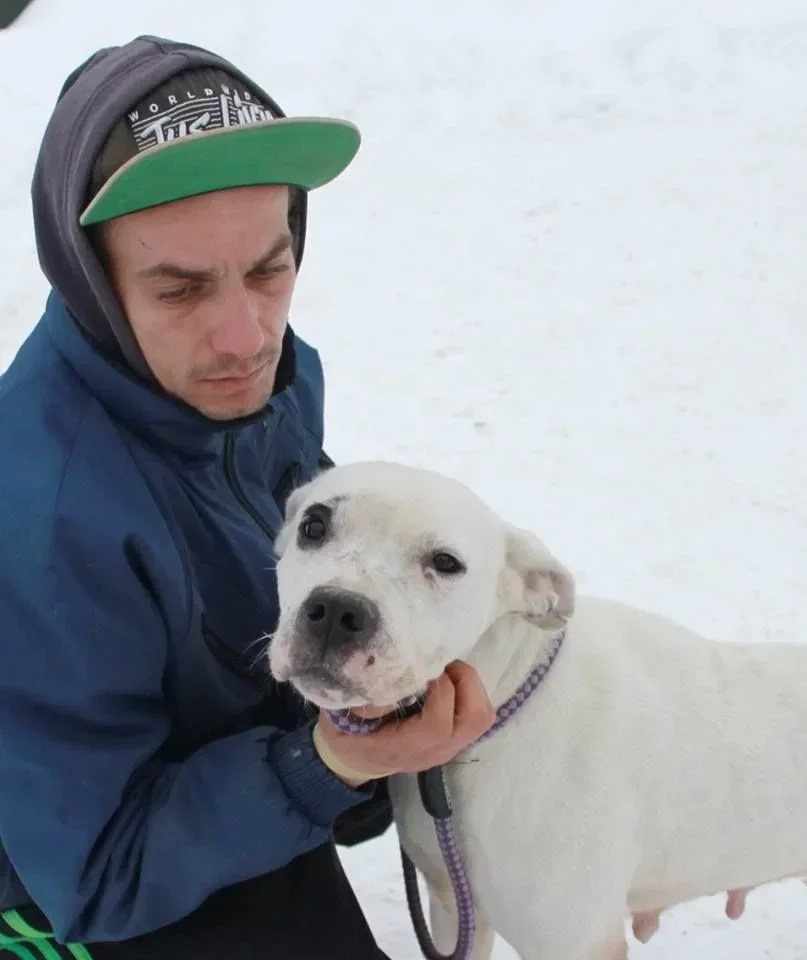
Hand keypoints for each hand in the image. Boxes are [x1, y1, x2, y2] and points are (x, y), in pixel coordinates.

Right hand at [312, 661, 495, 786]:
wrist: (355, 759)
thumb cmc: (347, 732)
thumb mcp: (342, 716)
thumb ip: (362, 700)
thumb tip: (388, 679)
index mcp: (403, 748)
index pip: (437, 725)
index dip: (439, 691)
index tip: (423, 669)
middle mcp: (433, 752)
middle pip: (473, 720)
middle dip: (465, 682)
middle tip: (442, 664)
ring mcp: (447, 747)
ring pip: (481, 718)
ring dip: (470, 686)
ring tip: (445, 671)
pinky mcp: (454, 739)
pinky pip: (476, 716)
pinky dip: (469, 692)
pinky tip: (445, 682)